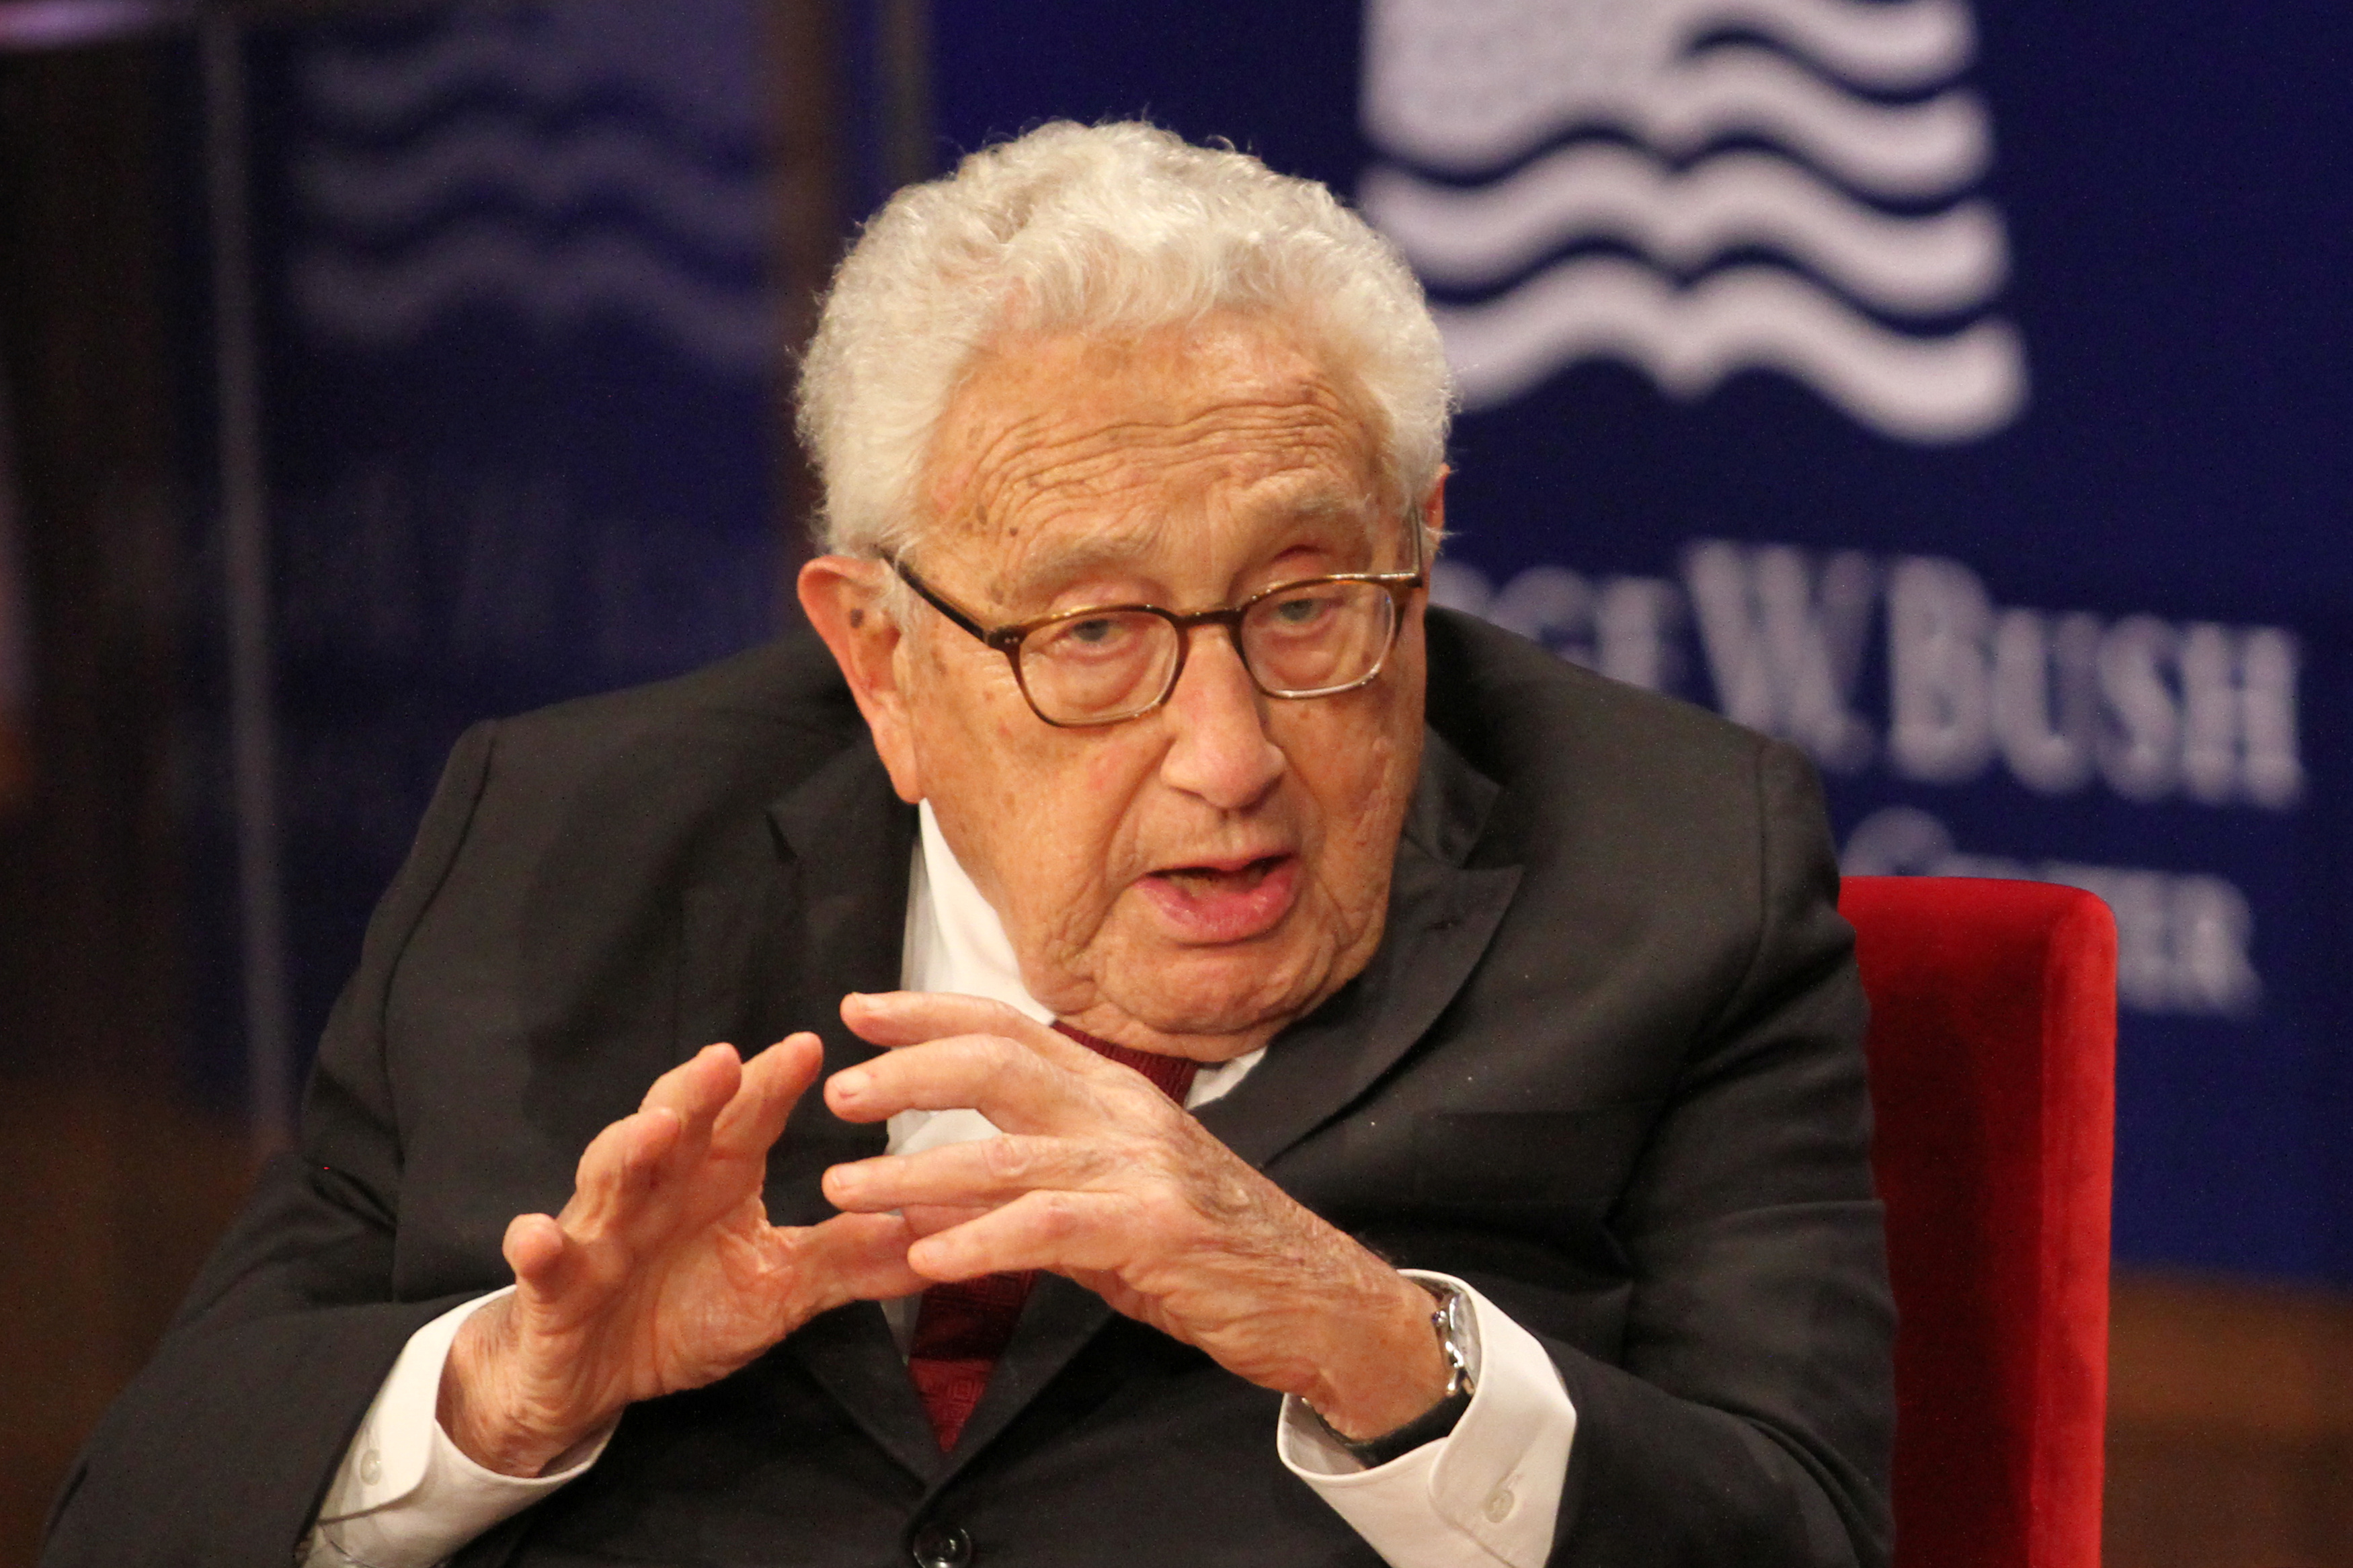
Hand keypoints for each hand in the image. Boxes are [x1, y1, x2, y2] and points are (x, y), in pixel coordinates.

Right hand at [438, 1037, 929, 1474]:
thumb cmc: (682, 1313)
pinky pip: (543, 1263)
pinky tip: (535, 1234)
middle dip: (698, 1092)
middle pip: (676, 1125)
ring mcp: (600, 1231)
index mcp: (714, 1178)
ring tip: (655, 1128)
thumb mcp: (779, 1291)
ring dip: (628, 1149)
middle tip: (727, 1058)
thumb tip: (937, 1236)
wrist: (587, 1376)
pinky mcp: (553, 1286)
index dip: (771, 1082)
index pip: (745, 1118)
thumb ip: (849, 1260)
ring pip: (609, 1176)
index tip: (810, 1045)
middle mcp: (656, 1188)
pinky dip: (536, 1247)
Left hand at [819, 993, 1449, 1439]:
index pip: (1012, 1030)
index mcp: (1117, 1095)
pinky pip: (1051, 1226)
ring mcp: (1145, 1169)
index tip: (859, 1008)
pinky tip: (928, 1260)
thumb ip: (1030, 1192)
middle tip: (838, 1088)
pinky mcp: (1158, 1229)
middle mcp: (1128, 1115)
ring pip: (1009, 1153)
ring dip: (916, 1171)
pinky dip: (981, 1241)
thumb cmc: (1211, 1254)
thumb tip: (924, 1207)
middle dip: (909, 1070)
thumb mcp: (1116, 1206)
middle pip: (1000, 1065)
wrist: (1320, 1301)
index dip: (931, 1012)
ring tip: (844, 1186)